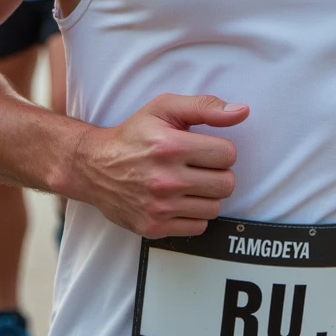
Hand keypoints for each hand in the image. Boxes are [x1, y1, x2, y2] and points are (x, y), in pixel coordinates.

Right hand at [70, 94, 248, 238]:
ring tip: (188, 183)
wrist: (93, 167)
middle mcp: (165, 179)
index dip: (219, 149)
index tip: (203, 148)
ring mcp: (159, 207)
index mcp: (170, 146)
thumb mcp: (164, 108)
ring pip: (215, 207)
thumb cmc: (133, 135)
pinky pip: (198, 227)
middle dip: (217, 173)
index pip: (228, 154)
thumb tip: (242, 111)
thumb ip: (205, 107)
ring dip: (207, 195)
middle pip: (226, 184)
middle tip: (199, 167)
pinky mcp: (154, 228)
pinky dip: (194, 215)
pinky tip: (179, 200)